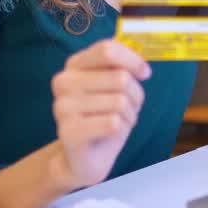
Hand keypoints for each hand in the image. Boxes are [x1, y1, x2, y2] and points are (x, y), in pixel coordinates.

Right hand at [50, 39, 150, 187]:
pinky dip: (121, 128)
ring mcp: (63, 107)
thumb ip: (123, 68)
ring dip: (129, 114)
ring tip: (118, 122)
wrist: (84, 158)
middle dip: (135, 95)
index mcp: (74, 65)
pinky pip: (113, 122)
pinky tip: (110, 134)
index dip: (133, 61)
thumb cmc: (104, 117)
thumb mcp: (115, 86)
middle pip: (120, 78)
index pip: (107, 49)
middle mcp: (63, 82)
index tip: (144, 74)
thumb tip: (142, 68)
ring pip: (119, 101)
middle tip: (128, 108)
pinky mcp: (69, 131)